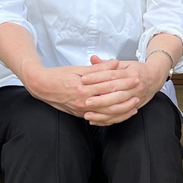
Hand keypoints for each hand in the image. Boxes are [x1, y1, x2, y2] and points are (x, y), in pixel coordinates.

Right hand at [23, 57, 152, 124]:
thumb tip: (115, 63)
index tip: (136, 77)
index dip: (124, 81)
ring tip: (136, 103)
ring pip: (107, 113)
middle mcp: (83, 102)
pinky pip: (100, 120)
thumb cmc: (59, 75)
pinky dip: (113, 118)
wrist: (41, 87)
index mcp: (83, 88)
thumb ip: (98, 68)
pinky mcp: (81, 115)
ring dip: (123, 109)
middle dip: (127, 95)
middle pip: (111, 100)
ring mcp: (82, 111)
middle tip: (141, 89)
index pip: (108, 85)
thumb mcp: (78, 69)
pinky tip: (123, 114)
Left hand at [77, 55, 160, 125]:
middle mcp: (135, 87)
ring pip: (118, 107)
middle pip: (115, 93)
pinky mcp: (135, 107)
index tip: (84, 79)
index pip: (111, 76)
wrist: (155, 77)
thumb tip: (93, 59)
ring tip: (88, 113)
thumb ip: (106, 64)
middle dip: (99, 98)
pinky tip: (96, 120)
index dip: (97, 78)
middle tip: (85, 101)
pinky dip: (108, 120)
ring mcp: (136, 98)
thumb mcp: (124, 64)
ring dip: (102, 112)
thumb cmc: (137, 70)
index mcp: (131, 74)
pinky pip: (120, 116)